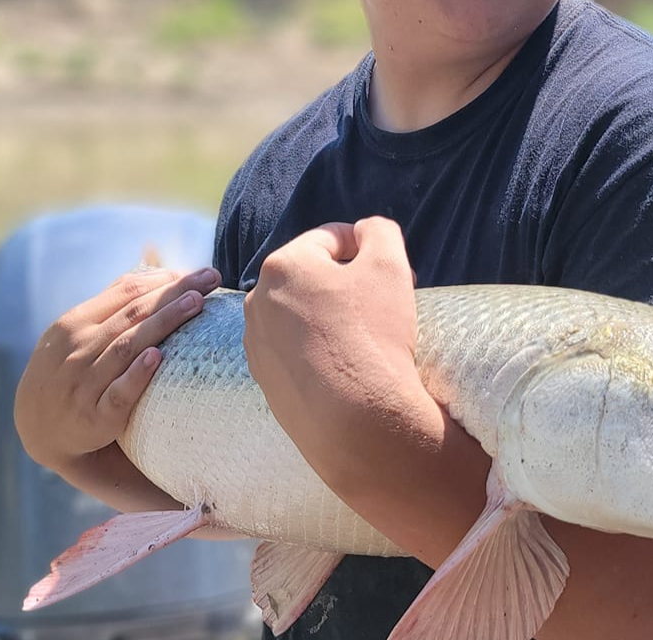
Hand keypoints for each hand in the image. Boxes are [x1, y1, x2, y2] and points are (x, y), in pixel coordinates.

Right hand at [14, 264, 217, 472]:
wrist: (37, 428)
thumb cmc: (70, 370)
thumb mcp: (77, 333)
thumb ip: (112, 304)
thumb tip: (159, 272)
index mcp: (76, 322)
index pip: (126, 292)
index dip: (165, 279)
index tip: (201, 272)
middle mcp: (78, 347)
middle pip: (133, 313)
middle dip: (175, 293)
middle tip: (211, 279)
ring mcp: (84, 382)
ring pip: (128, 346)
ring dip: (163, 323)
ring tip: (196, 304)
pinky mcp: (94, 416)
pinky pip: (118, 393)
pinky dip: (137, 374)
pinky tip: (157, 358)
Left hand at [244, 217, 423, 489]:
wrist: (356, 422)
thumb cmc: (373, 334)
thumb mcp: (389, 264)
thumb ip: (378, 231)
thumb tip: (365, 231)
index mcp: (282, 265)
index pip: (331, 239)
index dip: (368, 250)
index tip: (395, 275)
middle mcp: (257, 301)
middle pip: (312, 278)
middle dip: (347, 285)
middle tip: (384, 306)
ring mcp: (257, 345)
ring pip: (302, 316)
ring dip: (331, 318)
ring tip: (365, 339)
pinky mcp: (265, 382)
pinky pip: (296, 353)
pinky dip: (320, 352)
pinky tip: (346, 367)